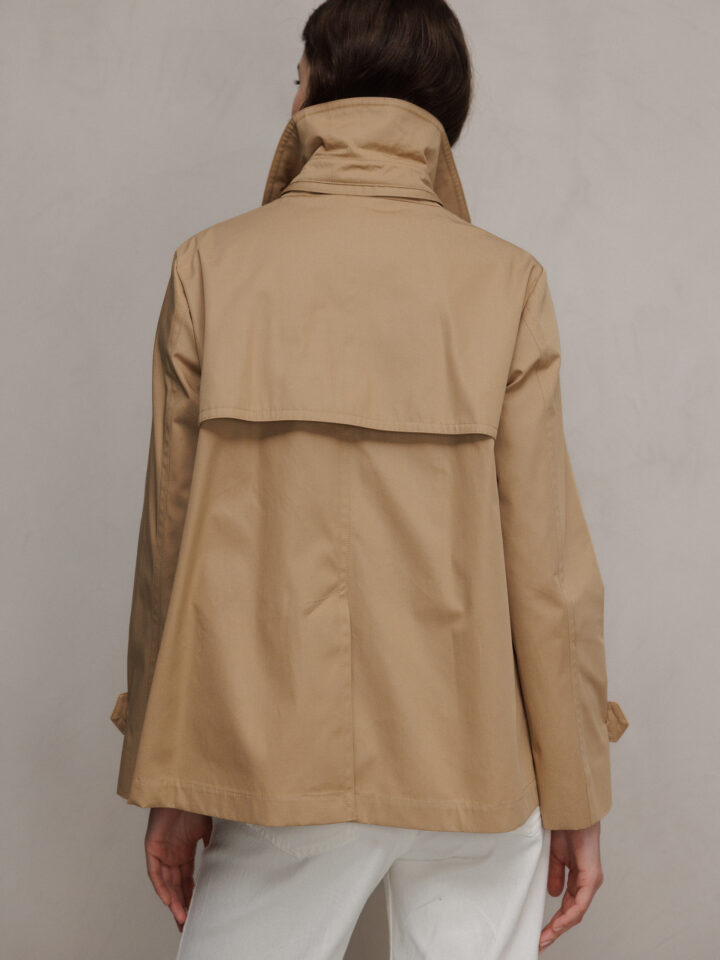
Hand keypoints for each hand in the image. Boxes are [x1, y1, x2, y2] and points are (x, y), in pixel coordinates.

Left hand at [144, 807, 212, 931]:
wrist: (183, 785)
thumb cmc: (197, 802)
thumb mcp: (209, 827)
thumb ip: (212, 844)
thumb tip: (224, 859)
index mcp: (185, 849)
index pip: (187, 879)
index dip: (191, 896)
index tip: (197, 912)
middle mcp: (172, 853)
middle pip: (176, 885)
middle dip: (182, 905)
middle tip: (187, 923)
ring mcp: (162, 851)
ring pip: (166, 883)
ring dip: (173, 901)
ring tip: (181, 918)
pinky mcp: (152, 847)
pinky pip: (155, 872)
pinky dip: (161, 887)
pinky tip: (169, 900)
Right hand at [538, 820, 603, 951]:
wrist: (571, 811)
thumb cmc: (564, 827)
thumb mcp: (555, 856)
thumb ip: (555, 875)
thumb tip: (553, 894)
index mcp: (578, 877)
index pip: (567, 906)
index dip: (555, 921)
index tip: (540, 933)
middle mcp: (587, 883)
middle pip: (572, 914)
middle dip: (555, 930)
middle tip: (540, 942)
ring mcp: (591, 881)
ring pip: (576, 913)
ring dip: (560, 927)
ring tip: (545, 938)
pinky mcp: (591, 877)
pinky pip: (580, 903)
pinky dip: (568, 916)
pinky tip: (558, 924)